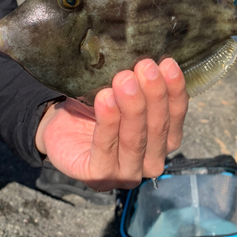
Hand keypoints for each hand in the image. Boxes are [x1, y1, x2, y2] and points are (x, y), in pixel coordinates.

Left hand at [35, 58, 187, 190]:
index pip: (176, 117)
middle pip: (158, 128)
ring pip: (135, 140)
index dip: (175, 91)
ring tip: (124, 79)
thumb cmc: (97, 107)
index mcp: (163, 140)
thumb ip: (141, 85)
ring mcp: (127, 174)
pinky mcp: (99, 177)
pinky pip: (105, 149)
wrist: (60, 124)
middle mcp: (151, 161)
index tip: (168, 63)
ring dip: (132, 107)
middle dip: (153, 95)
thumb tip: (154, 59)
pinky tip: (105, 99)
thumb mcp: (123, 93)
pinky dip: (107, 122)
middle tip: (145, 66)